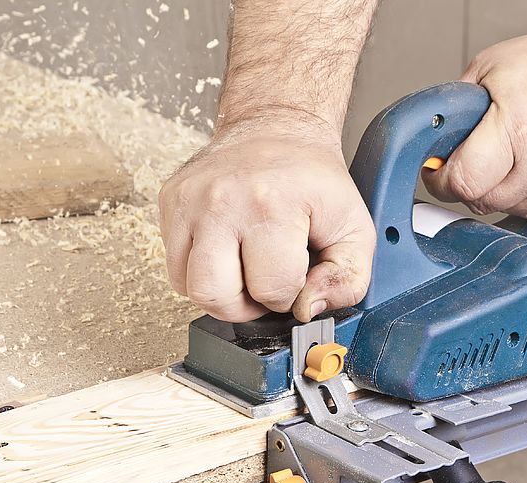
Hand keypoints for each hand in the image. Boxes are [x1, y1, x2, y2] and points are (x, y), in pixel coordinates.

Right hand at [159, 117, 374, 322]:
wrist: (277, 128)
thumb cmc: (313, 180)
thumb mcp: (354, 228)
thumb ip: (348, 279)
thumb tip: (309, 309)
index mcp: (273, 205)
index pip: (272, 289)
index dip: (289, 297)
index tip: (297, 278)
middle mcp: (223, 201)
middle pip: (216, 295)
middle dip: (246, 307)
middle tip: (265, 287)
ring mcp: (190, 200)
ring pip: (189, 287)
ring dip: (220, 295)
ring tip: (245, 275)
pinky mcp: (172, 201)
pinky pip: (175, 267)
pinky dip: (200, 275)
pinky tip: (226, 258)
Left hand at [423, 27, 526, 217]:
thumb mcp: (491, 68)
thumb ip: (456, 111)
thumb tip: (435, 145)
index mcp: (518, 128)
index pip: (464, 182)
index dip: (443, 181)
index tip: (441, 173)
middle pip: (483, 202)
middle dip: (470, 184)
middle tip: (475, 160)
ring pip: (509, 210)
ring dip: (500, 191)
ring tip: (513, 155)